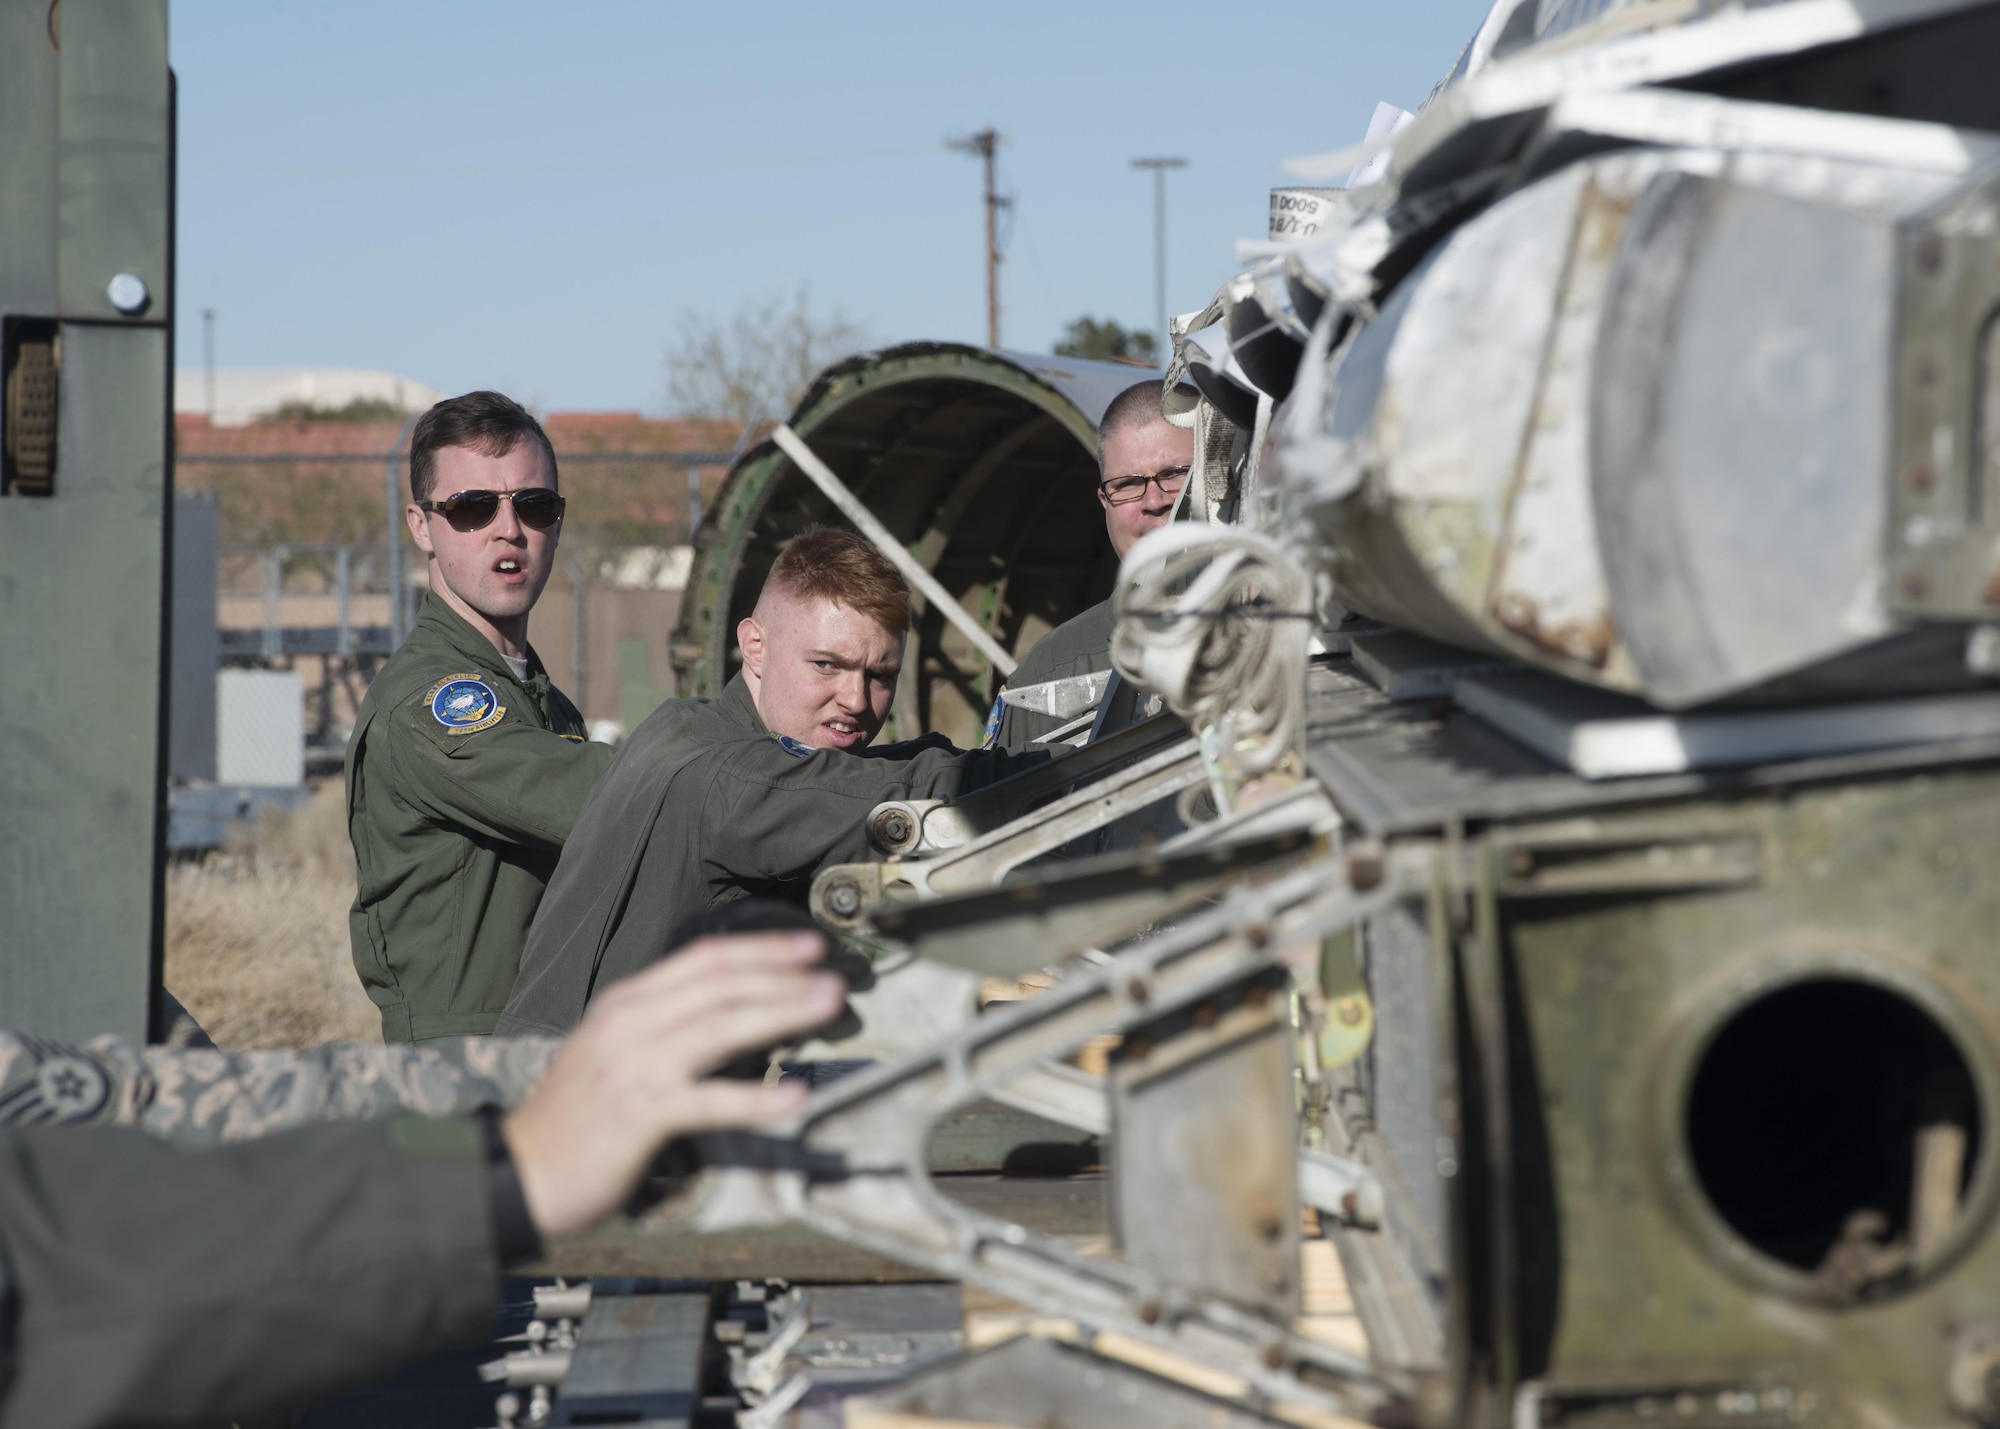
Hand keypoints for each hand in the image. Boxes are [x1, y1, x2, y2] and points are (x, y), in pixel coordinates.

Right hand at [502, 931, 842, 1238]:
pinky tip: (796, 1097)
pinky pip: (710, 1100)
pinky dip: (758, 1099)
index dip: (760, 947)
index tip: (808, 945)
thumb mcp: (610, 1048)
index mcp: (625, 1002)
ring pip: (722, 1027)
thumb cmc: (574, 1116)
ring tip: (827, 1008)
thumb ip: (659, 1024)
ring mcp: (634, 1066)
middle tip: (834, 975)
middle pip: (720, 984)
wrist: (519, 1172)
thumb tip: (727, 1008)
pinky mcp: (640, 1113)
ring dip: (782, 1013)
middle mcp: (630, 1023)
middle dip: (783, 975)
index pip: (703, 959)